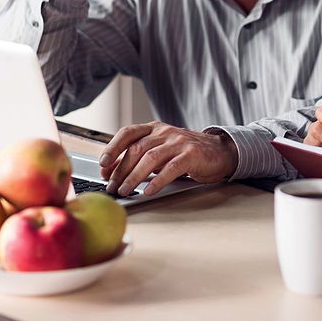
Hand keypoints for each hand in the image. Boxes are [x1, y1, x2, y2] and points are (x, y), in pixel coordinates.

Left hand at [97, 121, 237, 196]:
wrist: (219, 151)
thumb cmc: (186, 153)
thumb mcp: (160, 151)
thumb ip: (138, 157)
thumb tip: (109, 170)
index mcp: (155, 129)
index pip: (128, 133)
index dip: (113, 147)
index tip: (102, 164)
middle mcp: (165, 132)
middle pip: (136, 149)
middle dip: (120, 170)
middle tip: (112, 186)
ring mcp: (178, 142)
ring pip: (150, 158)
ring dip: (134, 177)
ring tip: (125, 190)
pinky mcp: (191, 155)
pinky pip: (170, 169)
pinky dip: (157, 181)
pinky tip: (149, 191)